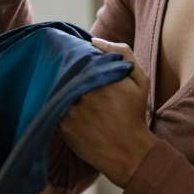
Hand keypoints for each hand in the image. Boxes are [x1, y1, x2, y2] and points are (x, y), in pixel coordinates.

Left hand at [59, 38, 157, 187]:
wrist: (130, 153)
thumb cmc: (134, 114)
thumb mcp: (139, 80)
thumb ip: (122, 53)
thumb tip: (94, 41)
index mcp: (101, 77)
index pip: (77, 57)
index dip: (75, 57)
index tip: (78, 61)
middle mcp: (84, 92)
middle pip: (66, 73)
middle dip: (68, 73)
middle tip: (74, 79)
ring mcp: (71, 110)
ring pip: (58, 90)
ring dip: (61, 89)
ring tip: (72, 94)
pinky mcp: (63, 126)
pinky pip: (54, 108)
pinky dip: (58, 105)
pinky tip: (68, 109)